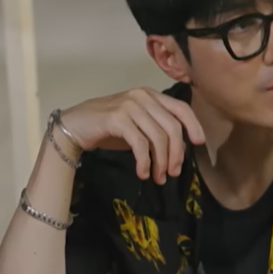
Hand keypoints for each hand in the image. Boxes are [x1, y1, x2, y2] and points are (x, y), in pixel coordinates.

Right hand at [59, 88, 204, 182]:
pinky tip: (143, 173)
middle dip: (176, 154)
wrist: (74, 126)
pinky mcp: (117, 118)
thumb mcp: (138, 127)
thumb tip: (180, 149)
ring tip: (157, 177)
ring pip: (158, 137)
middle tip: (172, 173)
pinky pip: (140, 143)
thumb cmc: (107, 128)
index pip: (181, 108)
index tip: (198, 143)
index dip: (193, 125)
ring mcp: (129, 105)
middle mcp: (142, 96)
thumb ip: (157, 131)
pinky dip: (145, 161)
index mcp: (150, 95)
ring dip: (161, 162)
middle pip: (172, 126)